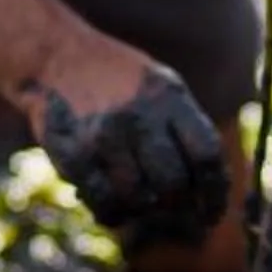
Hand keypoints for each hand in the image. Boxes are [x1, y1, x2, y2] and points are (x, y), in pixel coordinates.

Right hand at [21, 35, 228, 244]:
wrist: (56, 57)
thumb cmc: (119, 79)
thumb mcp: (161, 86)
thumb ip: (187, 129)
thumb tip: (212, 188)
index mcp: (168, 96)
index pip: (206, 154)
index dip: (215, 192)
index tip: (212, 212)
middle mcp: (138, 116)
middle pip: (174, 183)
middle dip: (179, 205)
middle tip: (174, 208)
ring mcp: (103, 136)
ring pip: (140, 199)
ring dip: (145, 211)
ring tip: (142, 203)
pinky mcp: (73, 155)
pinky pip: (104, 203)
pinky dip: (115, 214)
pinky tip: (115, 206)